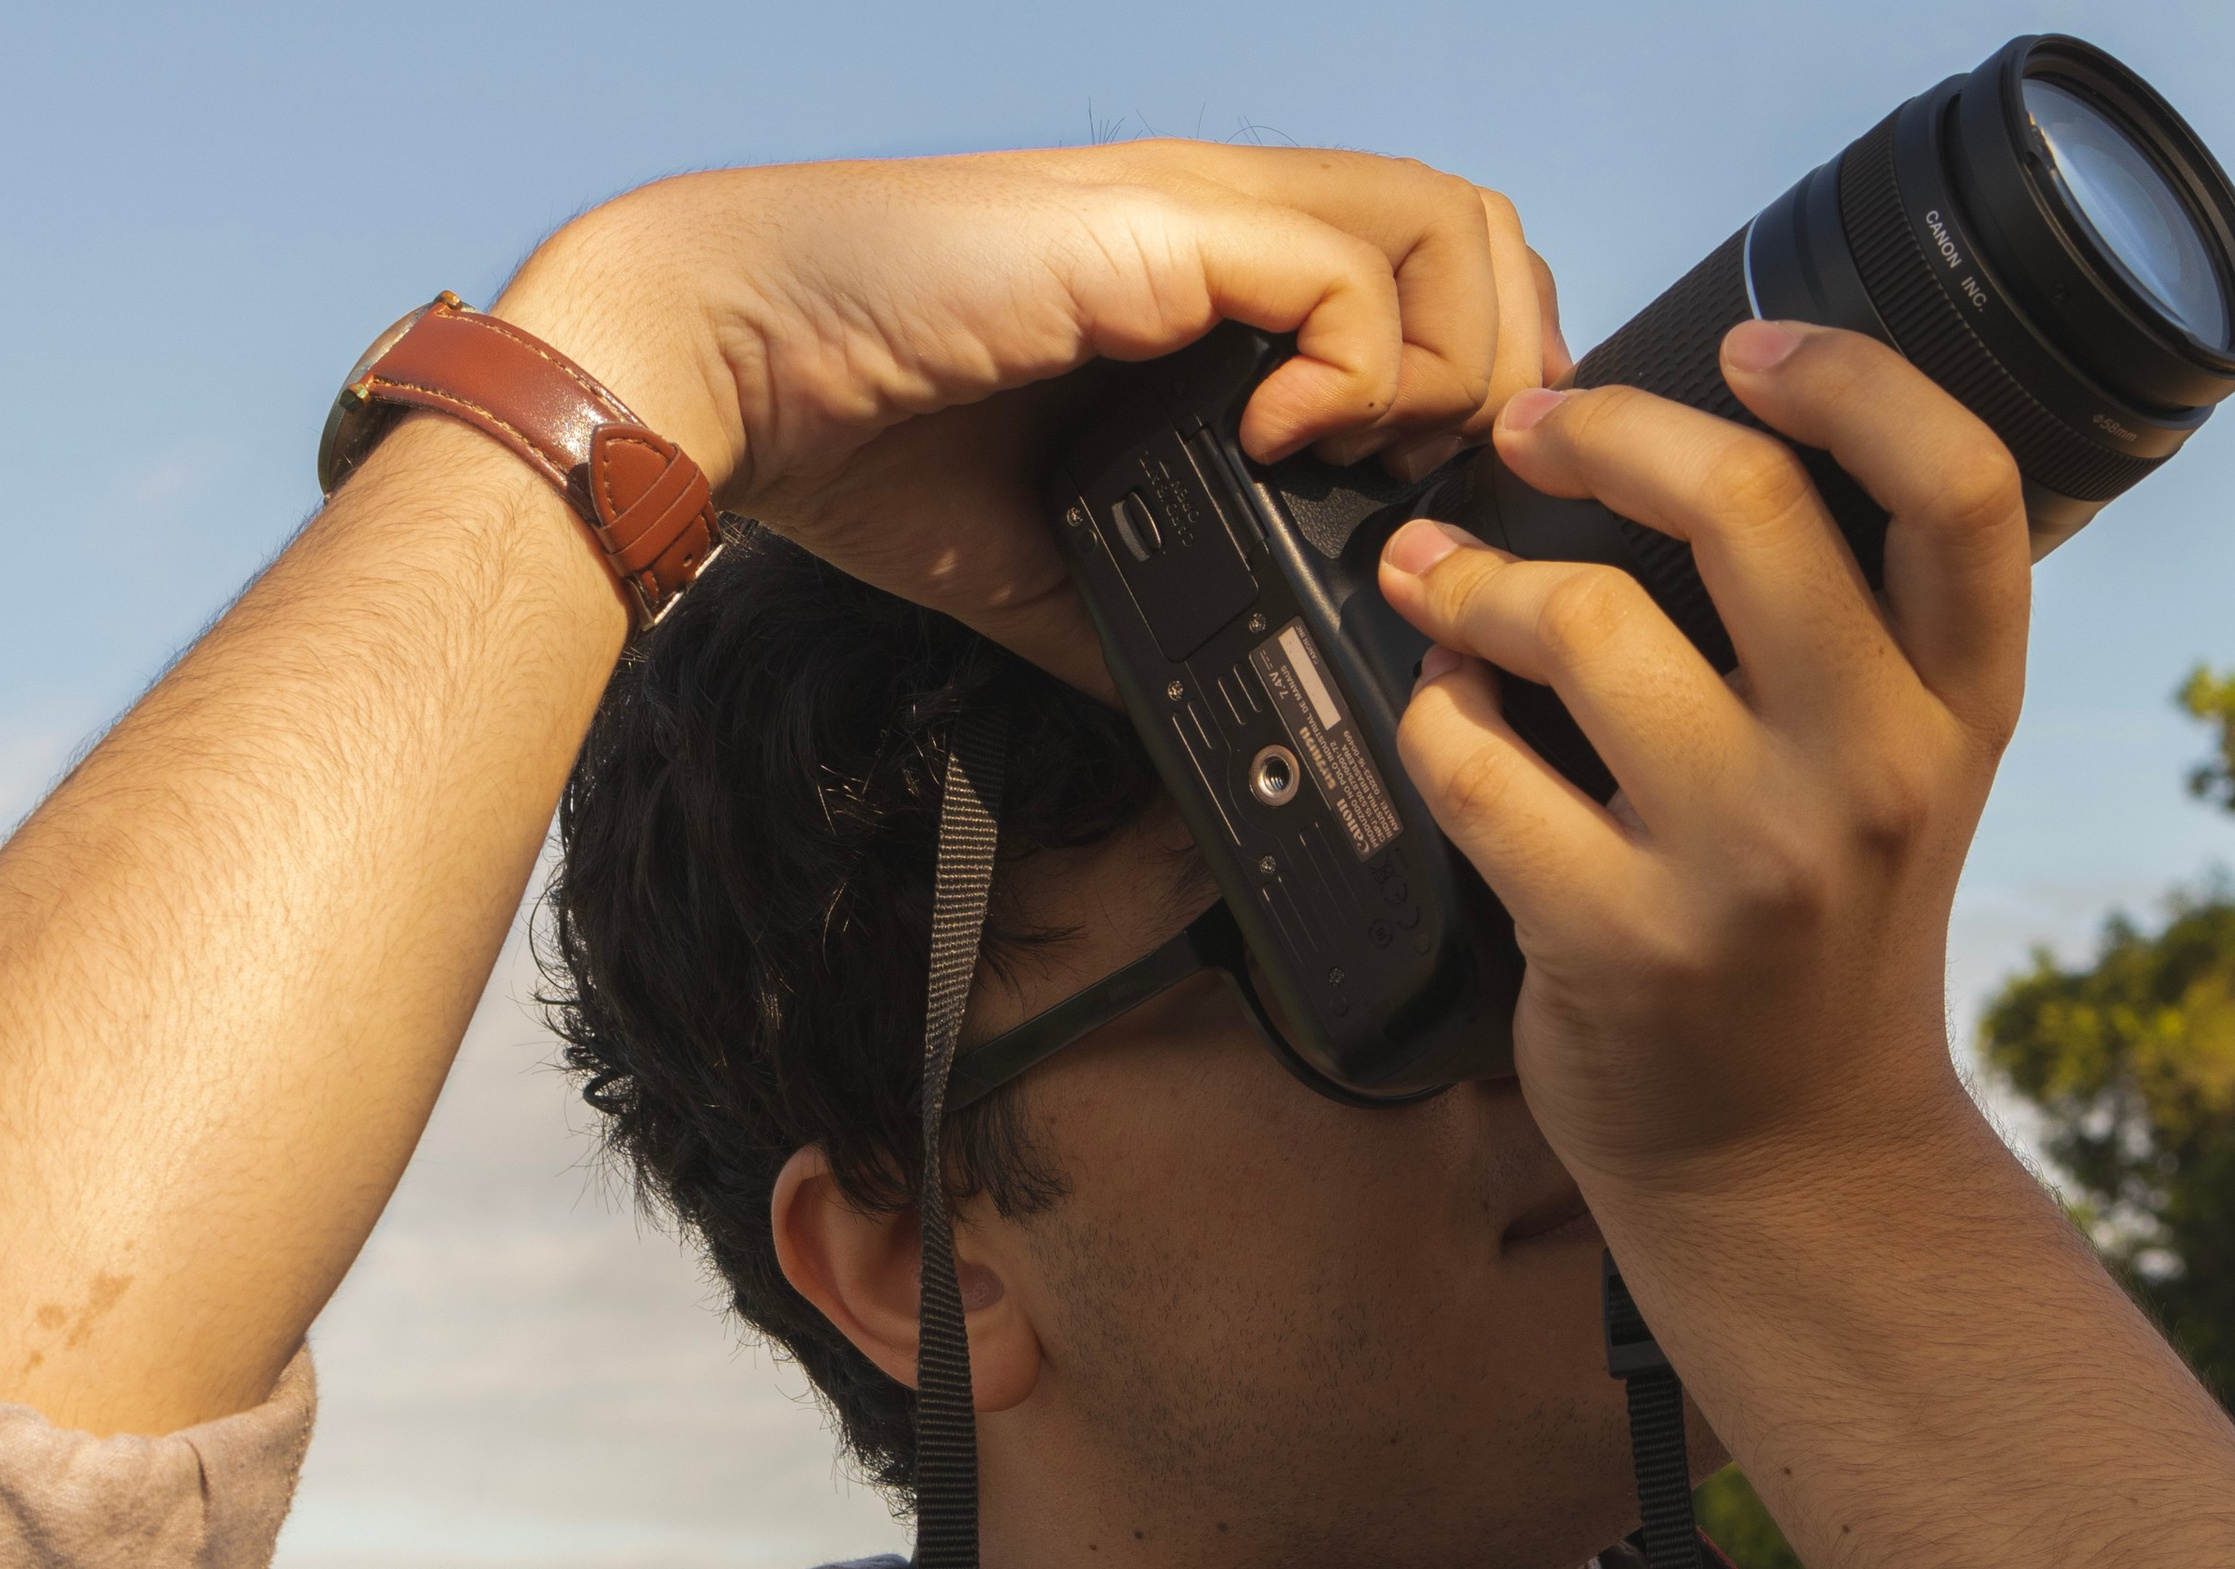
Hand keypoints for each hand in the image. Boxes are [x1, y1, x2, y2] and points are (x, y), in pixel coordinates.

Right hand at [500, 147, 1562, 689]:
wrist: (727, 373)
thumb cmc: (857, 443)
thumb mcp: (1038, 560)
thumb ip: (1137, 601)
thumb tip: (1189, 688)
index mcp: (1207, 281)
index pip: (1421, 271)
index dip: (1473, 376)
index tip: (1432, 495)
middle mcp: (1225, 222)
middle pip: (1474, 227)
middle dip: (1507, 364)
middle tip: (1440, 482)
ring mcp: (1200, 214)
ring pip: (1445, 226)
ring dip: (1450, 363)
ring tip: (1366, 461)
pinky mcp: (1163, 227)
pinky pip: (1344, 274)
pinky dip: (1353, 376)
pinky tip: (1277, 448)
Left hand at [1374, 321, 2029, 1216]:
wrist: (1787, 1159)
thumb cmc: (1815, 950)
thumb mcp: (1891, 783)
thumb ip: (1841, 639)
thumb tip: (1672, 460)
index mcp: (1957, 710)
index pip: (1959, 486)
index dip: (1854, 376)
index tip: (1745, 345)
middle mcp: (1871, 771)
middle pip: (1746, 505)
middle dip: (1602, 431)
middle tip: (1528, 427)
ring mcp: (1748, 862)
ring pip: (1582, 623)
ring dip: (1475, 579)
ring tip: (1435, 580)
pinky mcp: (1621, 939)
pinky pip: (1479, 763)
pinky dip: (1434, 713)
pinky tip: (1442, 711)